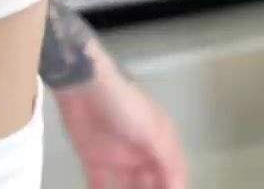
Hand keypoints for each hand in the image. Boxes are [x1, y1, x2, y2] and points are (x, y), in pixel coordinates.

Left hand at [54, 58, 188, 188]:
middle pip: (150, 184)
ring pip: (128, 188)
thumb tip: (180, 188)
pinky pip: (101, 186)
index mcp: (161, 143)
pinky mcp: (94, 160)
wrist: (83, 86)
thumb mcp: (153, 131)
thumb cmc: (125, 106)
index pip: (172, 175)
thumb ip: (167, 161)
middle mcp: (142, 153)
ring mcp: (118, 158)